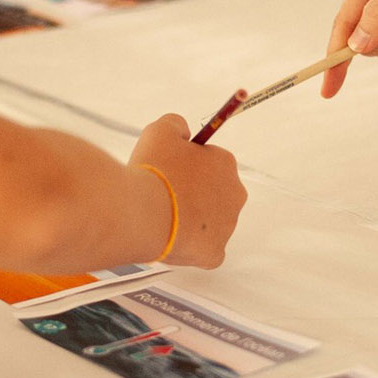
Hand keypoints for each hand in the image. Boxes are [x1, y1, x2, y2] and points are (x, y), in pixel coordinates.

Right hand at [127, 114, 246, 268]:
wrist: (143, 213)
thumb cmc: (154, 173)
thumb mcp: (160, 130)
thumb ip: (176, 124)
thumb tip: (182, 130)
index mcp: (225, 163)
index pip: (212, 162)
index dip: (188, 166)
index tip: (172, 170)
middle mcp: (234, 194)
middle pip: (214, 192)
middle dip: (195, 193)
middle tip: (166, 194)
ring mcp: (226, 226)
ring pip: (210, 221)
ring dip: (192, 219)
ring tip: (164, 217)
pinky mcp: (213, 252)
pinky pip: (206, 249)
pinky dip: (191, 246)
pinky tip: (172, 238)